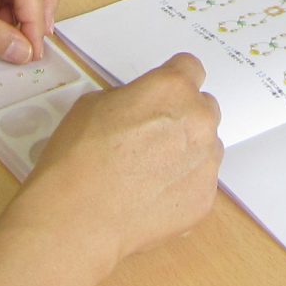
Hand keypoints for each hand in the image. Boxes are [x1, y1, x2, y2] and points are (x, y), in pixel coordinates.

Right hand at [18, 55, 221, 268]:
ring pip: (206, 146)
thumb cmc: (79, 157)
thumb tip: (141, 108)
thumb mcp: (93, 104)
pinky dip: (182, 185)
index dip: (173, 79)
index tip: (163, 92)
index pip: (190, 68)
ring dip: (186, 151)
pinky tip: (151, 196)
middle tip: (151, 135)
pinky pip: (200, 182)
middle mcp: (198, 121)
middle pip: (203, 108)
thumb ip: (132, 98)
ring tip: (149, 170)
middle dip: (182, 116)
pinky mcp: (205, 199)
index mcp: (172, 88)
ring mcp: (206, 162)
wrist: (79, 216)